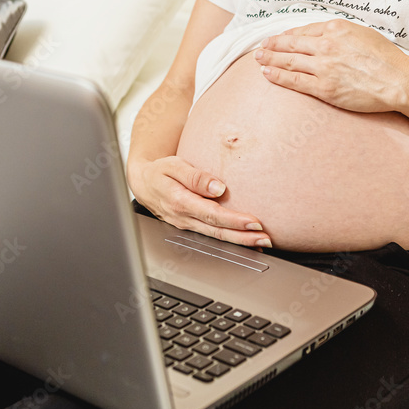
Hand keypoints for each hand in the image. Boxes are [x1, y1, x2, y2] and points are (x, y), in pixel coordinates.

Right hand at [128, 156, 270, 247]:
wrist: (143, 183)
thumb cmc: (159, 172)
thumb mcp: (174, 165)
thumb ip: (195, 177)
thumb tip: (218, 187)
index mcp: (180, 202)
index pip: (212, 214)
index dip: (234, 220)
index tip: (254, 222)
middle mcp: (184, 218)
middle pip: (217, 231)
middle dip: (243, 237)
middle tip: (265, 239)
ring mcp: (187, 225)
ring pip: (216, 237)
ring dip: (240, 241)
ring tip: (261, 243)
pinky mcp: (190, 227)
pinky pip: (212, 236)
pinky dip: (230, 240)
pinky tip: (245, 241)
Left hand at [254, 18, 408, 111]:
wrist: (398, 80)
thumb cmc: (387, 58)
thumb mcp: (363, 34)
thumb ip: (341, 33)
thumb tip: (325, 34)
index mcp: (337, 28)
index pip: (304, 30)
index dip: (288, 35)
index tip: (278, 37)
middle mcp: (326, 45)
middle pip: (291, 44)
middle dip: (272, 45)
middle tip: (260, 47)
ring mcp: (324, 67)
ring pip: (289, 61)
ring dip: (270, 59)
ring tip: (258, 59)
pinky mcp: (324, 87)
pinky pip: (294, 81)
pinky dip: (278, 76)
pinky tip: (267, 74)